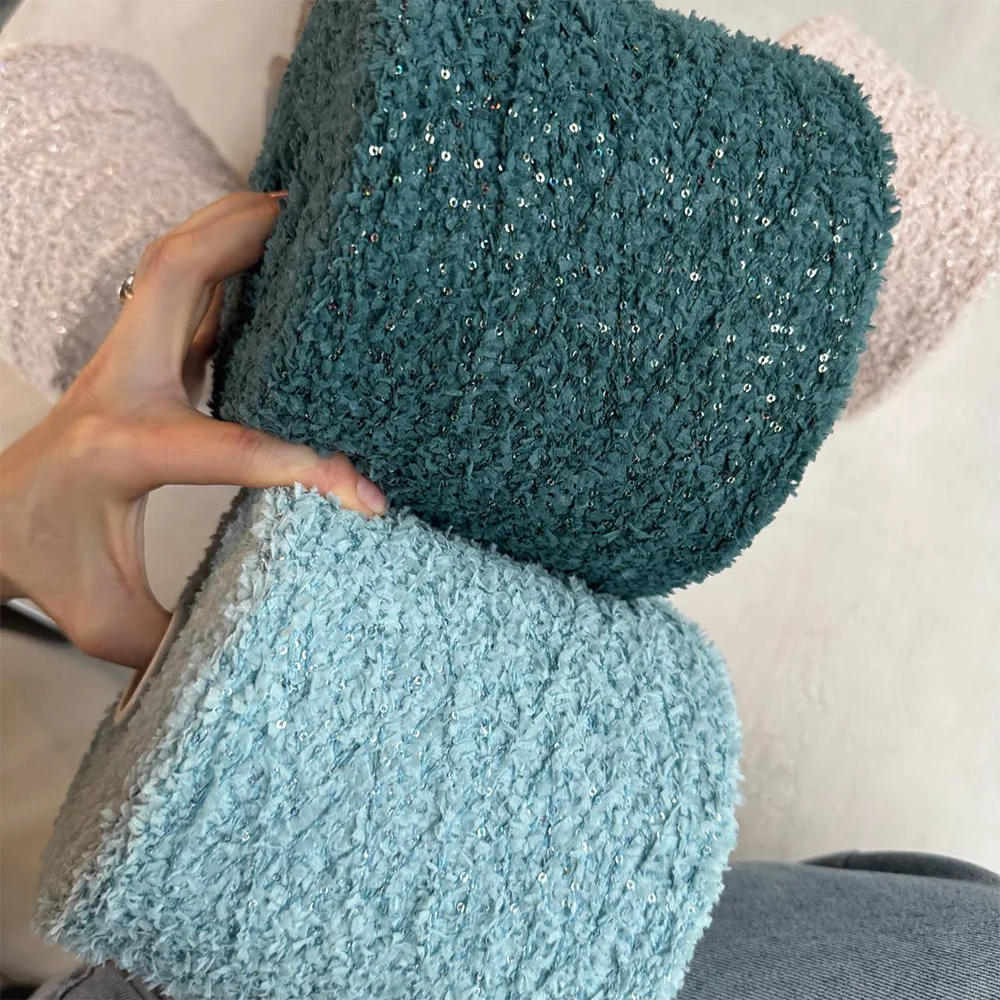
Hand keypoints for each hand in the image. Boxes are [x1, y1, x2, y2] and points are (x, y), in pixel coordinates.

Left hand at [0, 191, 385, 668]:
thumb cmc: (48, 565)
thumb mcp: (108, 623)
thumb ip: (181, 640)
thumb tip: (264, 648)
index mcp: (120, 448)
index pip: (228, 447)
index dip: (306, 469)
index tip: (367, 497)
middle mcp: (120, 387)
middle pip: (174, 275)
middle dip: (247, 237)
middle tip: (315, 220)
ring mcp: (126, 362)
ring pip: (173, 260)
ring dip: (232, 226)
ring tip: (297, 207)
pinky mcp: (140, 358)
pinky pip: (185, 289)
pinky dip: (228, 259)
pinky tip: (269, 253)